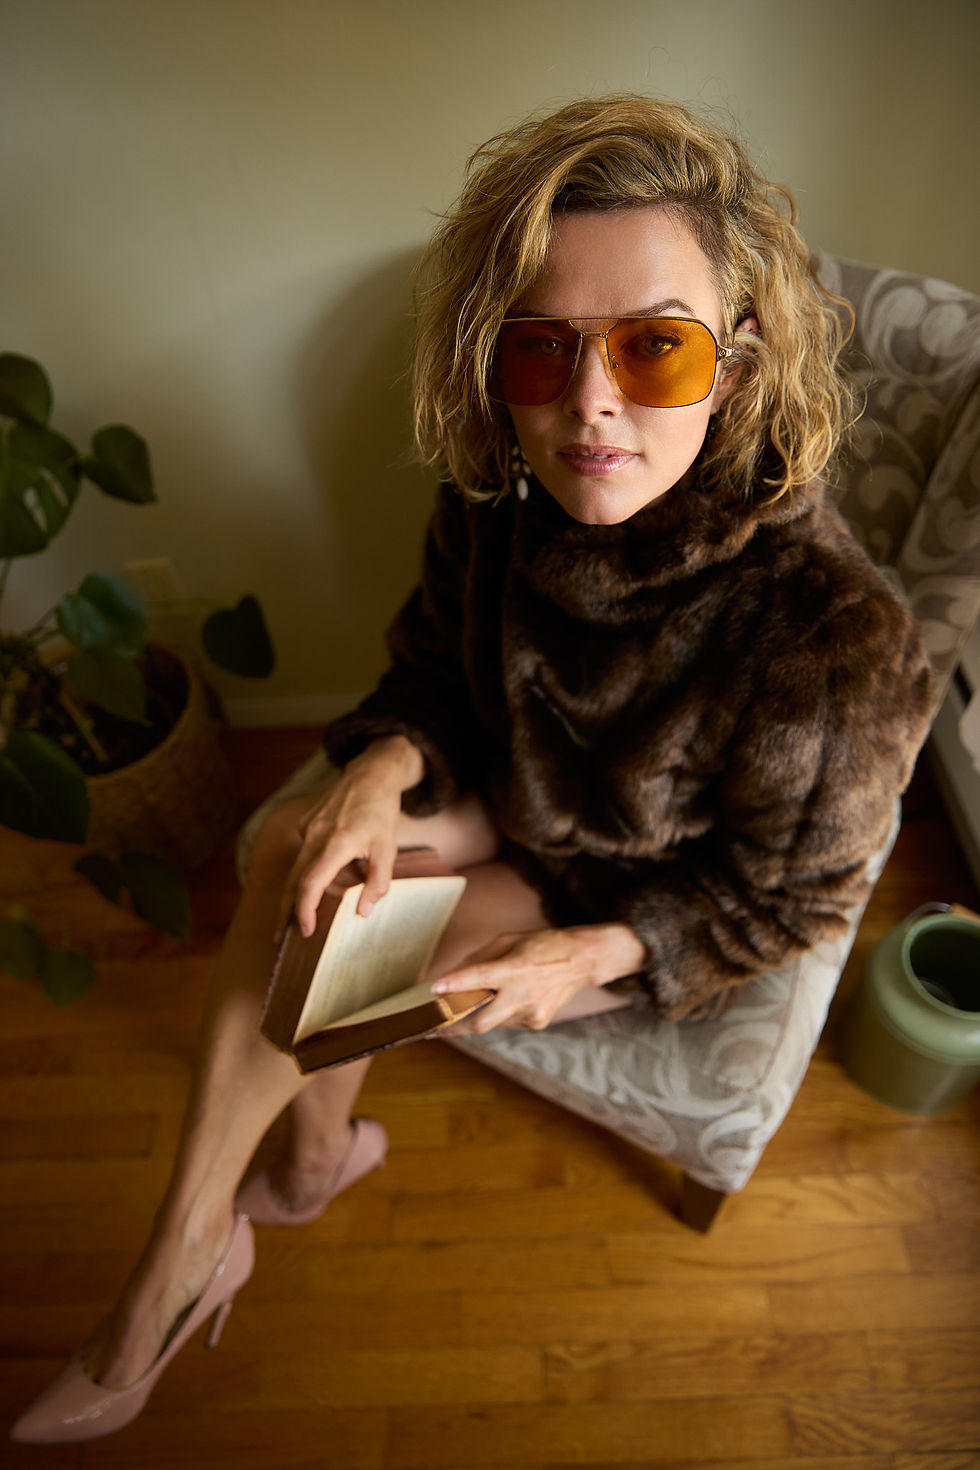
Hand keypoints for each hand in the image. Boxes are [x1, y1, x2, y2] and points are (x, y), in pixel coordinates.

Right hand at [276, 736, 423, 940]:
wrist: (371, 774)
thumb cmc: (382, 813)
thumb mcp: (389, 849)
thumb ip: (378, 882)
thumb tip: (362, 912)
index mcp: (337, 843)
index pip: (311, 882)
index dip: (304, 909)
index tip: (304, 930)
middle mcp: (316, 835)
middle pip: (294, 880)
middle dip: (286, 911)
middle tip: (279, 939)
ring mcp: (308, 828)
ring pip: (299, 868)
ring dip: (300, 892)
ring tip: (300, 914)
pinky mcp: (305, 824)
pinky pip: (306, 854)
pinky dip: (313, 869)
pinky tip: (335, 863)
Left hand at [432, 923, 644, 1033]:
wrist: (581, 961)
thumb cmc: (542, 946)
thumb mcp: (509, 941)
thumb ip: (480, 958)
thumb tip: (454, 976)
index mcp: (516, 968)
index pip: (480, 978)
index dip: (455, 984)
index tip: (434, 990)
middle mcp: (523, 994)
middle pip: (481, 1021)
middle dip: (455, 1025)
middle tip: (433, 1026)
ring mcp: (532, 1013)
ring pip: (492, 1023)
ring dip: (476, 1016)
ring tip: (461, 1010)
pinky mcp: (537, 1022)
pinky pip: (507, 1022)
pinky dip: (498, 1014)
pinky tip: (502, 1002)